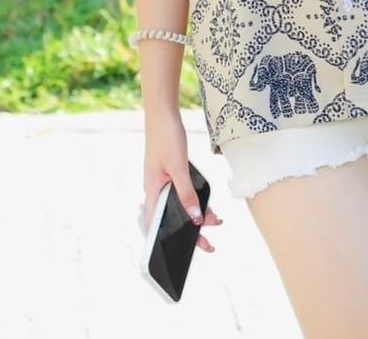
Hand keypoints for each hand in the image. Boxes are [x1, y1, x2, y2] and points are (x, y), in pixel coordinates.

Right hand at [143, 109, 221, 252]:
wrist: (163, 112)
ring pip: (178, 207)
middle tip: (209, 245)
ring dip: (195, 215)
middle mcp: (155, 190)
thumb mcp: (179, 167)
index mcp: (151, 191)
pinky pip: (181, 194)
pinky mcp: (170, 173)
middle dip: (190, 233)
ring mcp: (162, 182)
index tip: (184, 256)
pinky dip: (194, 201)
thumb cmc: (166, 137)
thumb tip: (195, 219)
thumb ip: (186, 194)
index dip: (168, 243)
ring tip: (216, 222)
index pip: (156, 227)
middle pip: (171, 220)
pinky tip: (206, 205)